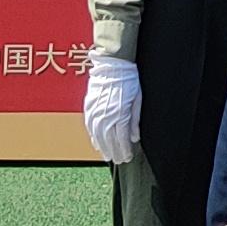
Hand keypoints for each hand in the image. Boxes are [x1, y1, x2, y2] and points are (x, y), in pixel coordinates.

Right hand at [82, 53, 141, 167]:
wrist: (112, 65)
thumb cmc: (128, 81)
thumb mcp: (137, 99)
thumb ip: (135, 119)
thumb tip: (134, 137)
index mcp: (119, 114)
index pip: (121, 139)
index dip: (124, 150)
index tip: (128, 157)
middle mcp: (106, 115)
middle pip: (109, 140)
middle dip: (114, 152)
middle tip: (119, 160)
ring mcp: (95, 112)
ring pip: (98, 136)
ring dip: (103, 148)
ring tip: (108, 156)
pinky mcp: (89, 107)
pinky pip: (90, 127)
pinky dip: (94, 137)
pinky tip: (97, 143)